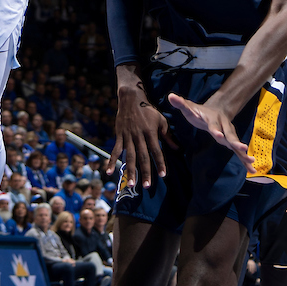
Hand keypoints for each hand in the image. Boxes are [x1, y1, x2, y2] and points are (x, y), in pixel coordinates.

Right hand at [111, 73, 176, 187]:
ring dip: (131, 171)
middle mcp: (139, 136)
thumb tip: (177, 149)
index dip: (160, 163)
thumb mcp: (161, 120)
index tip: (163, 175)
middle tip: (147, 186)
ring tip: (132, 184)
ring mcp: (128, 137)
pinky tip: (109, 172)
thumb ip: (168, 135)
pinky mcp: (119, 136)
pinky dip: (112, 161)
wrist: (130, 99)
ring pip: (130, 156)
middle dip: (145, 172)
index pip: (156, 150)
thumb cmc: (148, 110)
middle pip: (142, 156)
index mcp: (150, 132)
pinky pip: (115, 150)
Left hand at [167, 93, 254, 170]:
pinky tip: (252, 170)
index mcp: (212, 119)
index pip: (213, 125)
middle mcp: (223, 127)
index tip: (219, 136)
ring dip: (243, 153)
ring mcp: (229, 134)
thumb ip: (181, 103)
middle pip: (230, 135)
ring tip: (251, 162)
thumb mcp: (189, 106)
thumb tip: (170, 96)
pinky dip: (245, 160)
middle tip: (242, 148)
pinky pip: (238, 152)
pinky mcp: (231, 142)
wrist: (217, 109)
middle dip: (235, 142)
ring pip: (236, 144)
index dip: (216, 130)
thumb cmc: (200, 111)